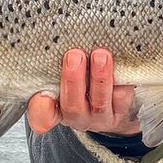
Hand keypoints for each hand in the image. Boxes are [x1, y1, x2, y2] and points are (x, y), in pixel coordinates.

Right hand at [26, 48, 140, 136]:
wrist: (108, 98)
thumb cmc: (78, 82)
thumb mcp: (60, 77)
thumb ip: (53, 70)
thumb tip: (51, 45)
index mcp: (55, 110)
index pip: (42, 117)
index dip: (41, 109)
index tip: (42, 96)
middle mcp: (76, 118)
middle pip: (73, 105)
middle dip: (73, 80)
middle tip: (74, 55)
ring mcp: (100, 117)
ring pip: (100, 102)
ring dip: (100, 77)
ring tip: (100, 54)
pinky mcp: (120, 112)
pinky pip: (121, 97)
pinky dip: (121, 79)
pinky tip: (119, 61)